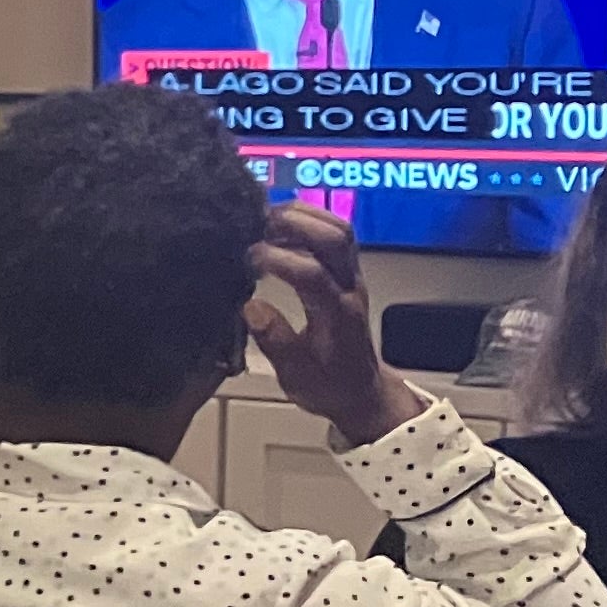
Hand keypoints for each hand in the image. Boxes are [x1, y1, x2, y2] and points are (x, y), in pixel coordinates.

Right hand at [244, 206, 414, 446]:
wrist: (361, 391)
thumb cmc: (327, 386)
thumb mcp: (296, 376)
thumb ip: (276, 341)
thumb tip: (250, 306)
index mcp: (337, 315)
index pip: (312, 274)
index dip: (276, 259)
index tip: (245, 259)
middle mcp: (351, 288)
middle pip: (335, 238)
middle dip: (294, 223)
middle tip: (254, 223)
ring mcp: (353, 276)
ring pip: (339, 229)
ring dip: (303, 216)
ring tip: (264, 218)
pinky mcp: (348, 272)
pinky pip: (336, 234)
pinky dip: (309, 221)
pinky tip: (280, 226)